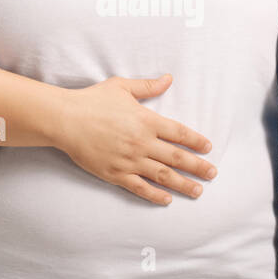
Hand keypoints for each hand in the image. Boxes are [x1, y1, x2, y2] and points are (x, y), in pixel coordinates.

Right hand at [53, 73, 217, 205]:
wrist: (65, 119)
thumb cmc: (92, 100)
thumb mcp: (122, 86)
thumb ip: (148, 86)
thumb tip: (169, 78)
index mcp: (146, 120)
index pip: (179, 133)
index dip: (196, 141)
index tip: (208, 148)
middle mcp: (142, 142)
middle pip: (177, 157)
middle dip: (198, 167)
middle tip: (212, 174)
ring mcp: (129, 160)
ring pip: (163, 176)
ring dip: (183, 184)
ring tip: (198, 191)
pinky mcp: (115, 174)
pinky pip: (140, 187)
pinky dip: (155, 195)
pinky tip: (167, 200)